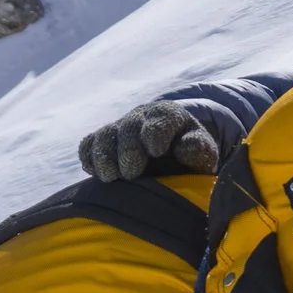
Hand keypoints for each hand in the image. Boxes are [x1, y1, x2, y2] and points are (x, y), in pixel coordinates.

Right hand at [78, 102, 217, 182]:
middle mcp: (141, 117)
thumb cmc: (190, 157)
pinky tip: (97, 173)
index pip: (160, 118)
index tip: (156, 152)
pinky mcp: (103, 142)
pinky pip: (88, 145)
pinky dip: (89, 157)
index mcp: (169, 115)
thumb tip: (187, 146)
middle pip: (128, 127)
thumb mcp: (203, 154)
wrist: (173, 157)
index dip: (155, 133)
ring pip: (105, 135)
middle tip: (131, 173)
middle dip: (128, 150)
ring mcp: (119, 128)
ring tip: (111, 177)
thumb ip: (199, 149)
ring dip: (104, 156)